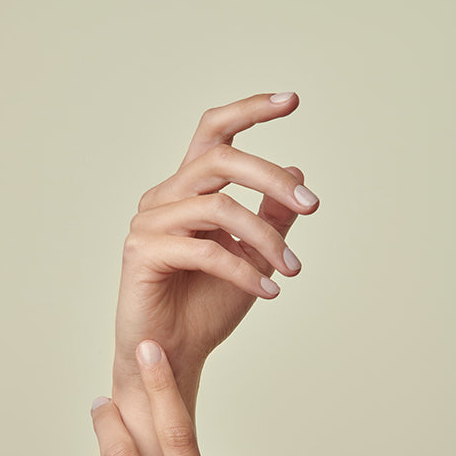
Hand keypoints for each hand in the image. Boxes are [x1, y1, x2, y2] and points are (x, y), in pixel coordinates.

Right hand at [113, 91, 319, 400]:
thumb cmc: (206, 308)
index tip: (293, 100)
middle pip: (219, 160)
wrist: (175, 354)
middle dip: (271, 177)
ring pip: (218, 207)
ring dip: (266, 239)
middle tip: (312, 205)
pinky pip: (206, 249)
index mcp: (187, 192)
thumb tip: (298, 172)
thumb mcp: (253, 257)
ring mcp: (148, 222)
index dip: (249, 111)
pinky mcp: (142, 252)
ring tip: (291, 269)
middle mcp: (164, 198)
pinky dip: (244, 271)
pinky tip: (268, 292)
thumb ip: (271, 216)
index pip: (213, 135)